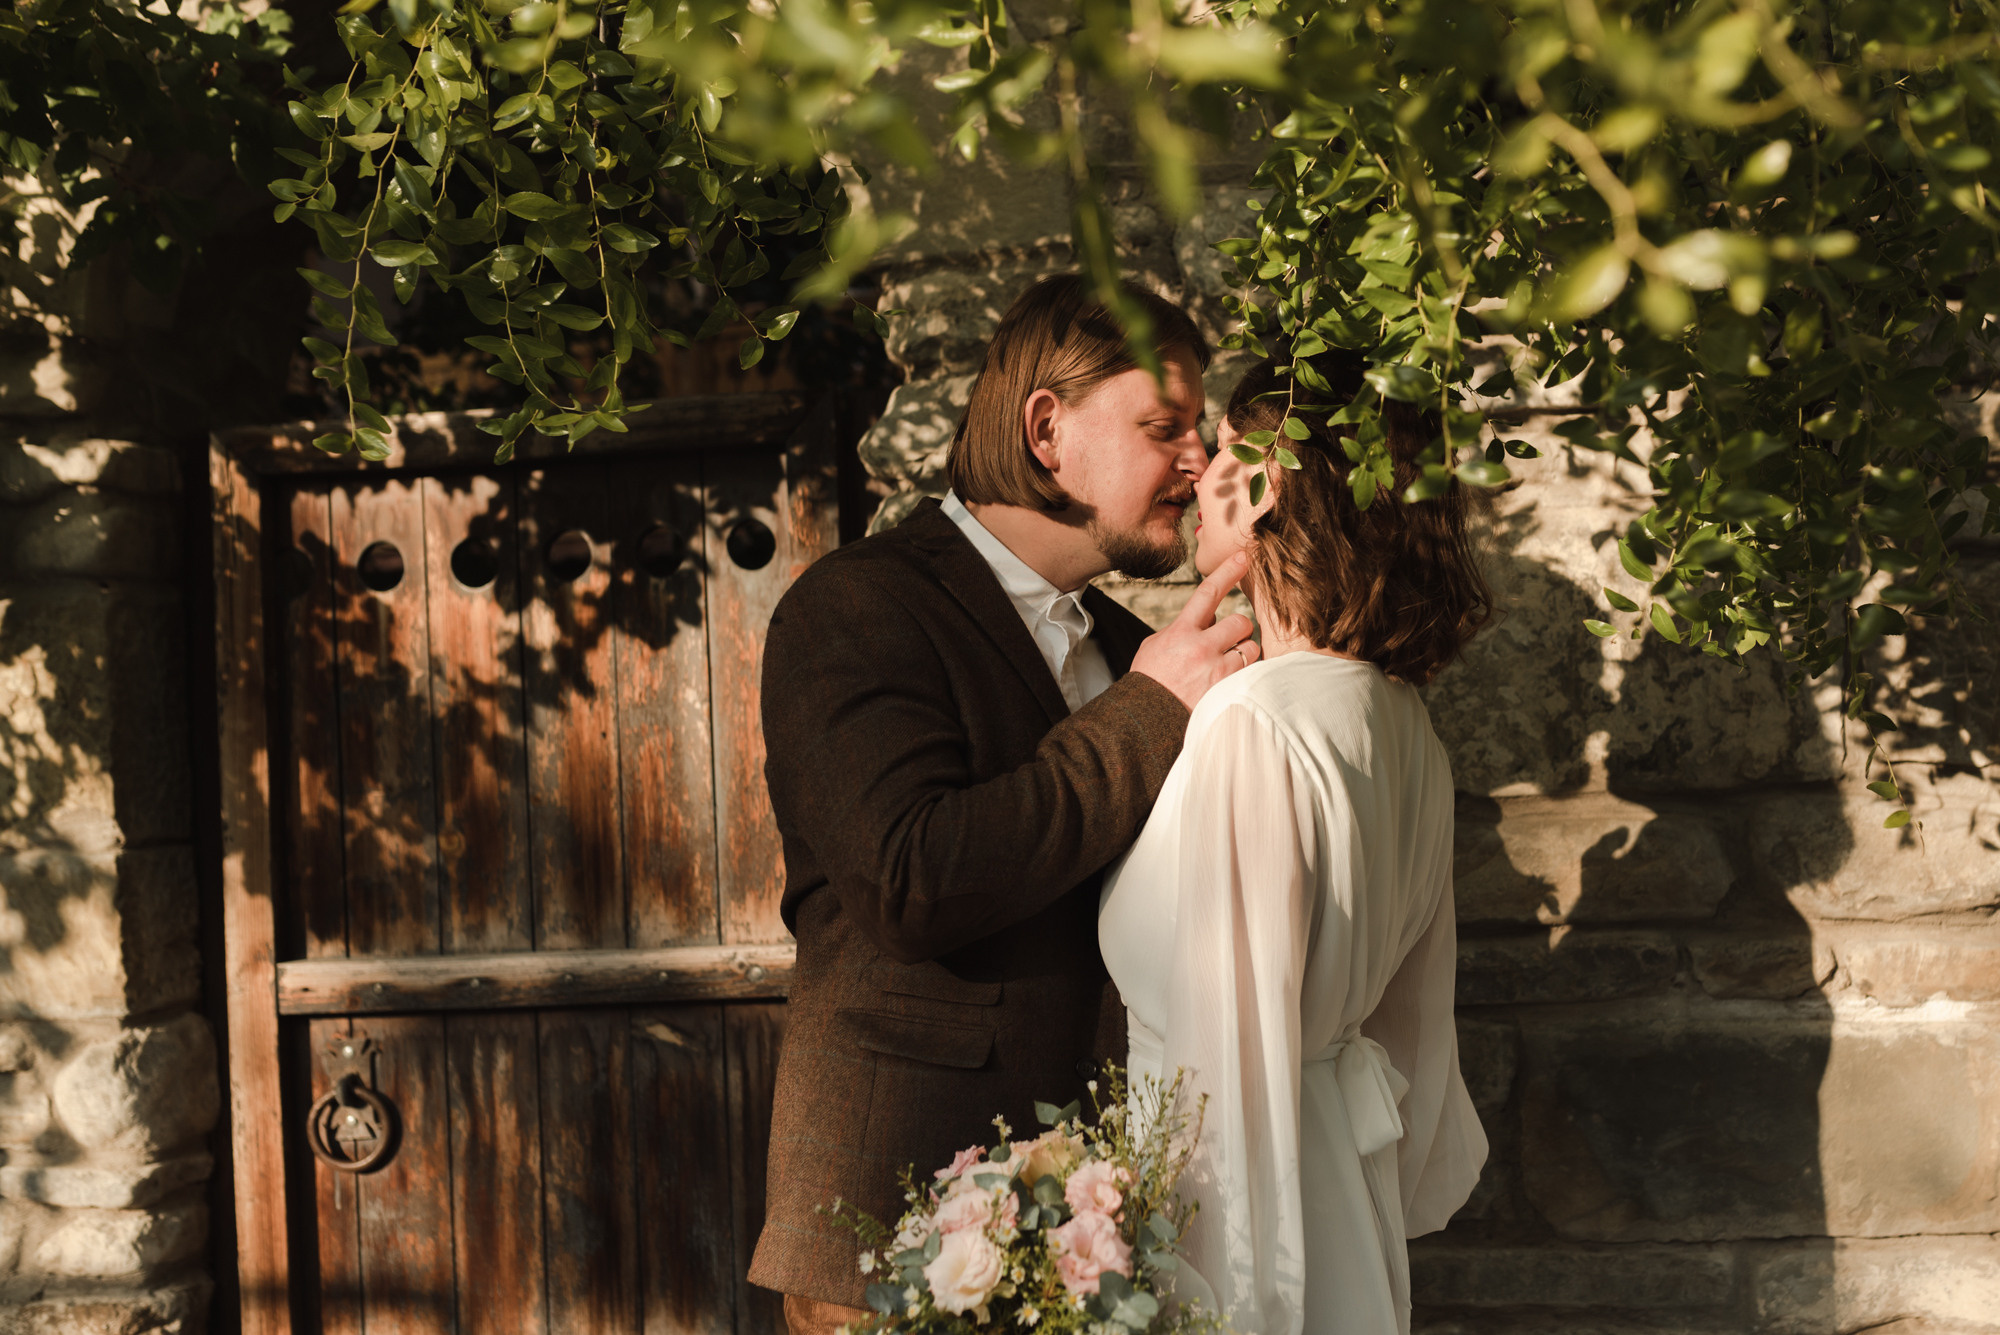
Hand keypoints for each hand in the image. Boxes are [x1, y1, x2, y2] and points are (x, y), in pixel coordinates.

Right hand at [1129, 552, 1260, 710]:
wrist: (1146, 721)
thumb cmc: (1150, 682)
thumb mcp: (1155, 647)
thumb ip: (1181, 629)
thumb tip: (1206, 620)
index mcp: (1181, 631)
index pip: (1208, 592)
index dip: (1227, 571)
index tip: (1243, 557)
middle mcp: (1201, 647)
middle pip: (1241, 621)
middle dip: (1239, 630)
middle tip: (1228, 642)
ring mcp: (1216, 670)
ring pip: (1251, 649)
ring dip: (1243, 655)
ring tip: (1225, 667)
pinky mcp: (1228, 690)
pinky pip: (1250, 674)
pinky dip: (1243, 677)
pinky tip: (1227, 685)